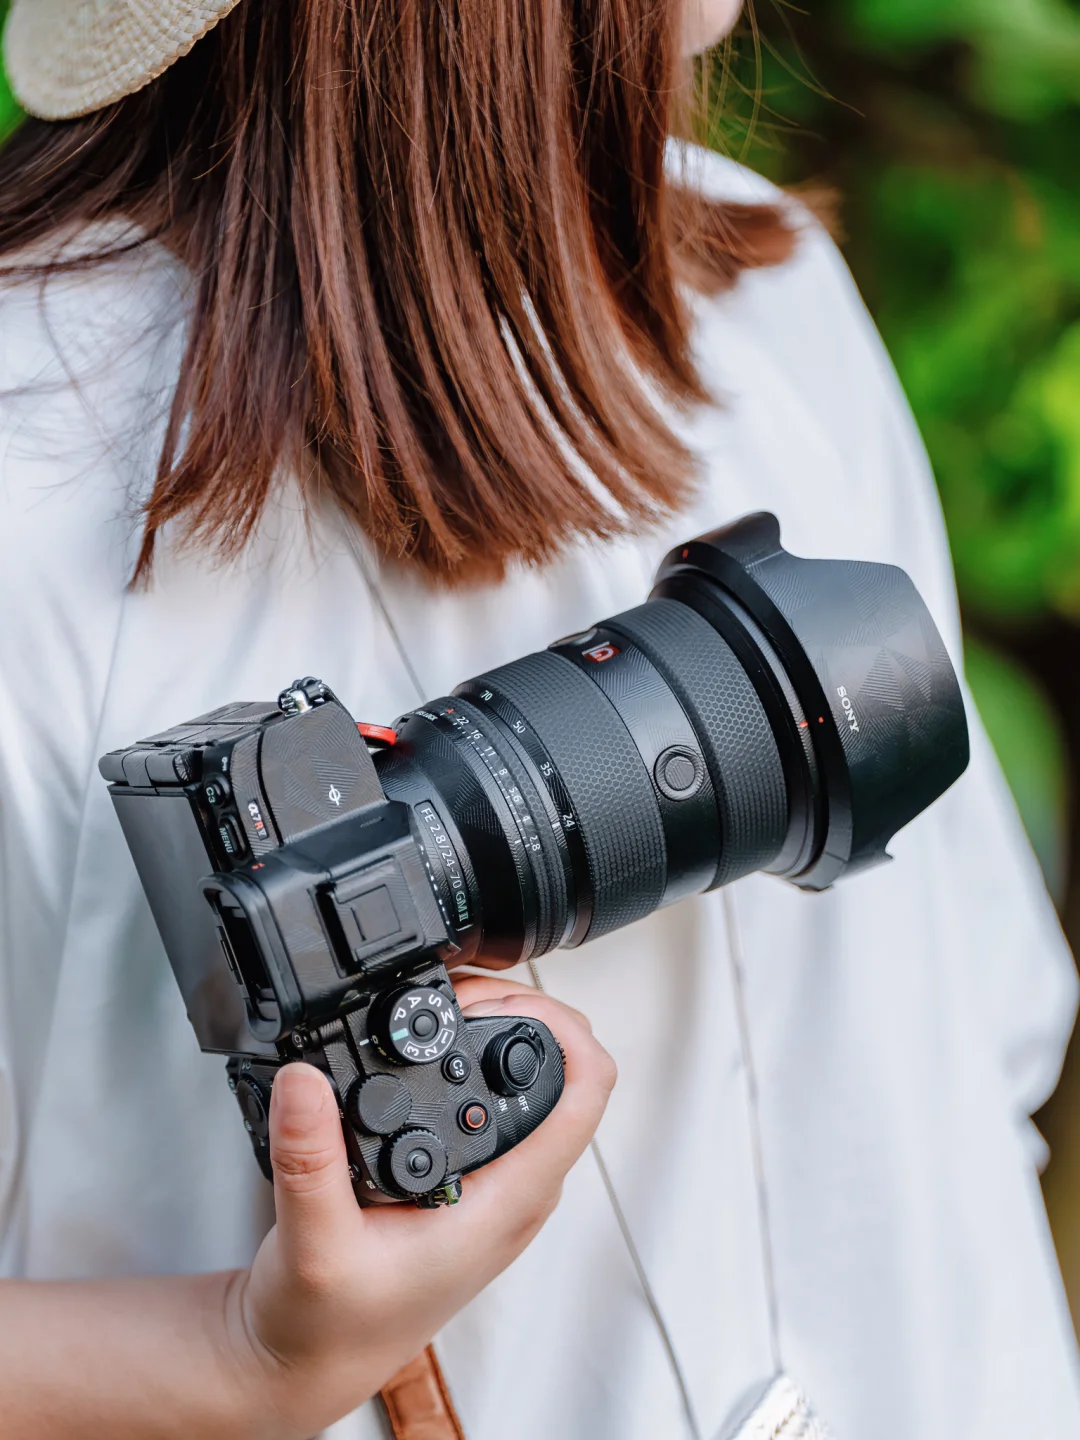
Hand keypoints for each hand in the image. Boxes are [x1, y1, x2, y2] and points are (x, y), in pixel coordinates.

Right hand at [229, 977, 614, 1438]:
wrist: (305, 1360)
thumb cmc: (325, 1323)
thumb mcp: (311, 1242)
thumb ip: (309, 1160)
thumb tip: (305, 1079)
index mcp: (505, 1201)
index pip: (586, 1092)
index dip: (558, 1026)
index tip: (496, 1002)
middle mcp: (514, 1186)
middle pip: (564, 1070)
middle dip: (520, 1011)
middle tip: (459, 992)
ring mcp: (496, 1182)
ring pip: (533, 1082)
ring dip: (498, 1031)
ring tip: (449, 1004)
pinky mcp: (468, 1178)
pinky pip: (496, 1102)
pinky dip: (473, 1058)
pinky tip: (436, 1043)